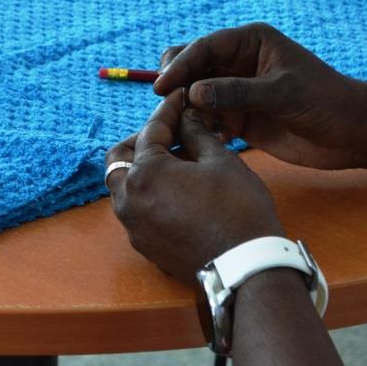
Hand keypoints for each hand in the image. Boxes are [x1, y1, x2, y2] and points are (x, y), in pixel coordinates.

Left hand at [105, 90, 283, 282]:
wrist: (246, 268)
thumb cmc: (238, 210)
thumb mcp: (220, 161)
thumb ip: (197, 133)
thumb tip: (187, 117)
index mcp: (144, 174)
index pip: (149, 131)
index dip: (168, 110)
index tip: (179, 98)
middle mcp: (129, 201)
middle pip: (120, 158)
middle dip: (141, 140)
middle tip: (168, 131)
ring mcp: (134, 227)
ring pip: (124, 187)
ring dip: (142, 168)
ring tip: (173, 159)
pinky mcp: (145, 246)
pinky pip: (137, 211)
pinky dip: (148, 193)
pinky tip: (175, 188)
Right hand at [152, 23, 366, 169]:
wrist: (352, 134)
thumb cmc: (326, 102)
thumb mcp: (282, 93)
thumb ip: (237, 92)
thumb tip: (193, 93)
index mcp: (250, 42)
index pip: (204, 48)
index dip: (181, 65)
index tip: (163, 87)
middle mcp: (238, 63)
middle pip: (192, 66)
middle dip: (177, 83)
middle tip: (166, 105)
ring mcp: (236, 91)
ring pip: (195, 95)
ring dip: (186, 109)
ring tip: (185, 127)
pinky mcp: (238, 118)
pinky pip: (207, 119)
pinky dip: (199, 128)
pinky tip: (204, 140)